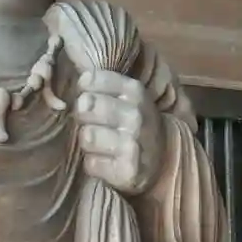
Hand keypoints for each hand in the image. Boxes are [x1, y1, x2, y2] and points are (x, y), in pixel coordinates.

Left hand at [75, 70, 163, 195]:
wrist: (164, 157)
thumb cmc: (136, 122)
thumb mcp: (127, 96)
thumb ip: (100, 83)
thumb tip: (76, 72)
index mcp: (133, 90)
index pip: (89, 81)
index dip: (83, 91)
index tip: (91, 99)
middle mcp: (135, 115)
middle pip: (84, 107)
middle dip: (83, 117)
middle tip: (94, 123)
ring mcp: (132, 143)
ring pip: (86, 137)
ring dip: (88, 143)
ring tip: (101, 144)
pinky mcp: (126, 170)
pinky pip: (91, 164)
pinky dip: (94, 164)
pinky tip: (107, 161)